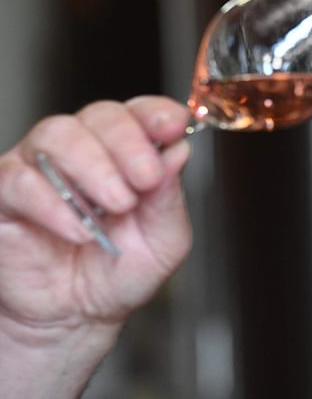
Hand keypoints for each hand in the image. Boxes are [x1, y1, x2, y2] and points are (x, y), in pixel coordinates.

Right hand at [0, 96, 192, 396]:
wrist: (77, 317)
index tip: (173, 124)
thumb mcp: (164, 240)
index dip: (157, 113)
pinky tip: (78, 229)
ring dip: (92, 167)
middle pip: (101, 116)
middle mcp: (85, 150)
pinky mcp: (5, 195)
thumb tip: (177, 152)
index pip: (140, 113)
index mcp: (128, 153)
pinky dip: (51, 203)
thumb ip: (169, 197)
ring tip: (115, 206)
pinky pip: (18, 179)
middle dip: (128, 143)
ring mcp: (41, 167)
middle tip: (145, 179)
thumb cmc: (120, 271)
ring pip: (57, 134)